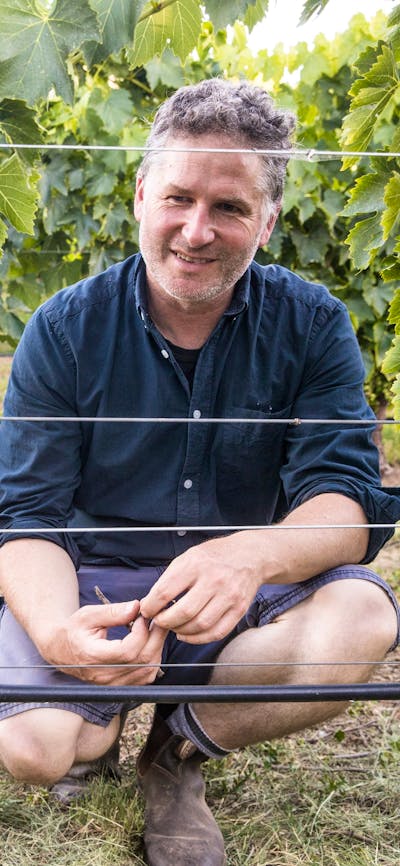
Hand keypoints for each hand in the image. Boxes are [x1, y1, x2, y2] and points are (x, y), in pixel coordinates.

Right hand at [42, 600, 167, 684]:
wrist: (60, 650)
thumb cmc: (73, 630)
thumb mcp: (88, 614)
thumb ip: (113, 612)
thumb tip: (136, 607)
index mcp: (93, 656)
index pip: (127, 651)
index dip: (141, 632)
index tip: (142, 616)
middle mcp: (103, 675)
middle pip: (142, 661)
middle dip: (155, 637)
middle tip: (156, 618)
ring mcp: (112, 683)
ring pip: (147, 671)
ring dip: (156, 648)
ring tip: (154, 629)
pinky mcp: (119, 686)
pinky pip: (145, 677)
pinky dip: (153, 660)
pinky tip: (149, 644)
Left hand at [140, 535, 259, 643]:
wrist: (250, 555)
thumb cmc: (214, 556)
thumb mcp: (188, 557)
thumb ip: (168, 579)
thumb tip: (148, 603)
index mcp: (196, 564)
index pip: (165, 591)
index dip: (151, 606)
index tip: (146, 610)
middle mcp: (214, 580)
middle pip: (183, 612)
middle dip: (165, 622)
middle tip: (159, 621)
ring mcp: (229, 595)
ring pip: (199, 625)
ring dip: (181, 631)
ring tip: (174, 627)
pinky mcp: (239, 609)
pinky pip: (216, 632)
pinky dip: (198, 638)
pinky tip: (188, 634)